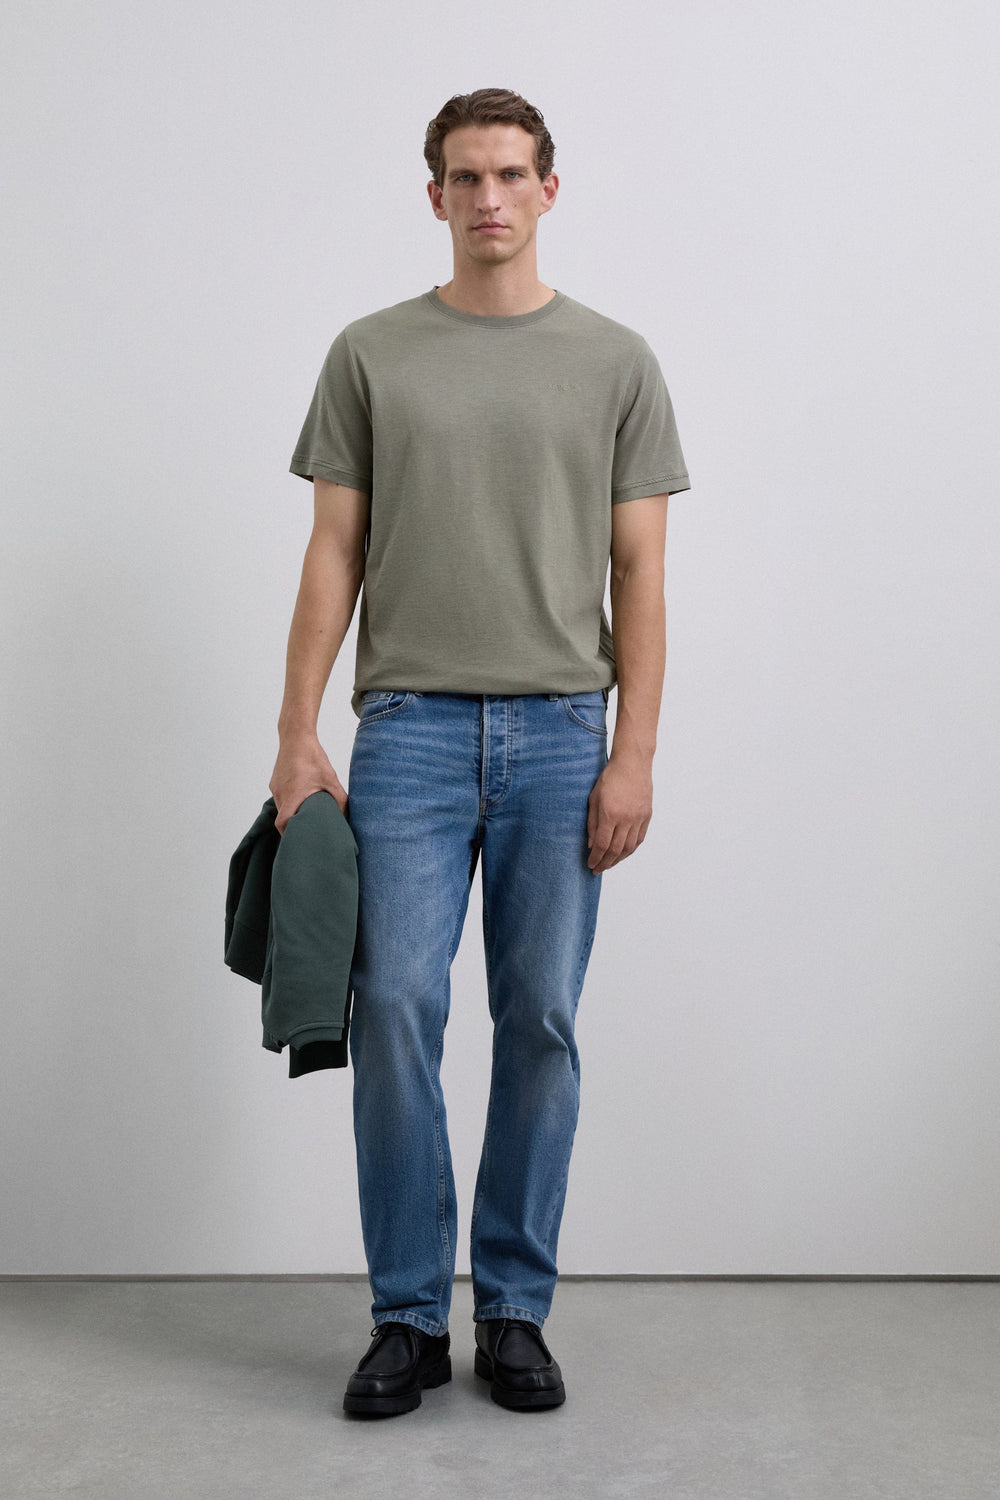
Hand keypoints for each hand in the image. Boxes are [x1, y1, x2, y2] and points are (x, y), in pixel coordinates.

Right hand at [269, 734, 347, 833]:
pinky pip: (281, 797)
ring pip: (282, 807)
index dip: (288, 834)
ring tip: (306, 815)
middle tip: (307, 832)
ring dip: (292, 812)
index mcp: (291, 796)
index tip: (298, 840)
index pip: (282, 824)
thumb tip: (347, 815)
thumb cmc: (312, 757)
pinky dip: (290, 801)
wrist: (296, 736)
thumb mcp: (330, 779)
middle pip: (282, 817)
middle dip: (293, 826)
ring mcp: (276, 787)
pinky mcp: (275, 781)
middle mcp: (280, 794)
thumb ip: (340, 799)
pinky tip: (302, 798)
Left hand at [586, 750, 652, 872]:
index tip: (590, 865)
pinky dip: (630, 849)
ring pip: (629, 847)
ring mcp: (638, 818)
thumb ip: (592, 823)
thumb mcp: (594, 799)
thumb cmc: (609, 778)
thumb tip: (592, 845)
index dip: (596, 858)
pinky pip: (639, 839)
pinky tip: (623, 854)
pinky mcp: (647, 815)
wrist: (632, 763)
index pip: (602, 845)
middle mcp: (626, 818)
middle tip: (597, 870)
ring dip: (618, 859)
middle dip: (605, 863)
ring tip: (609, 864)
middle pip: (616, 850)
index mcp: (610, 814)